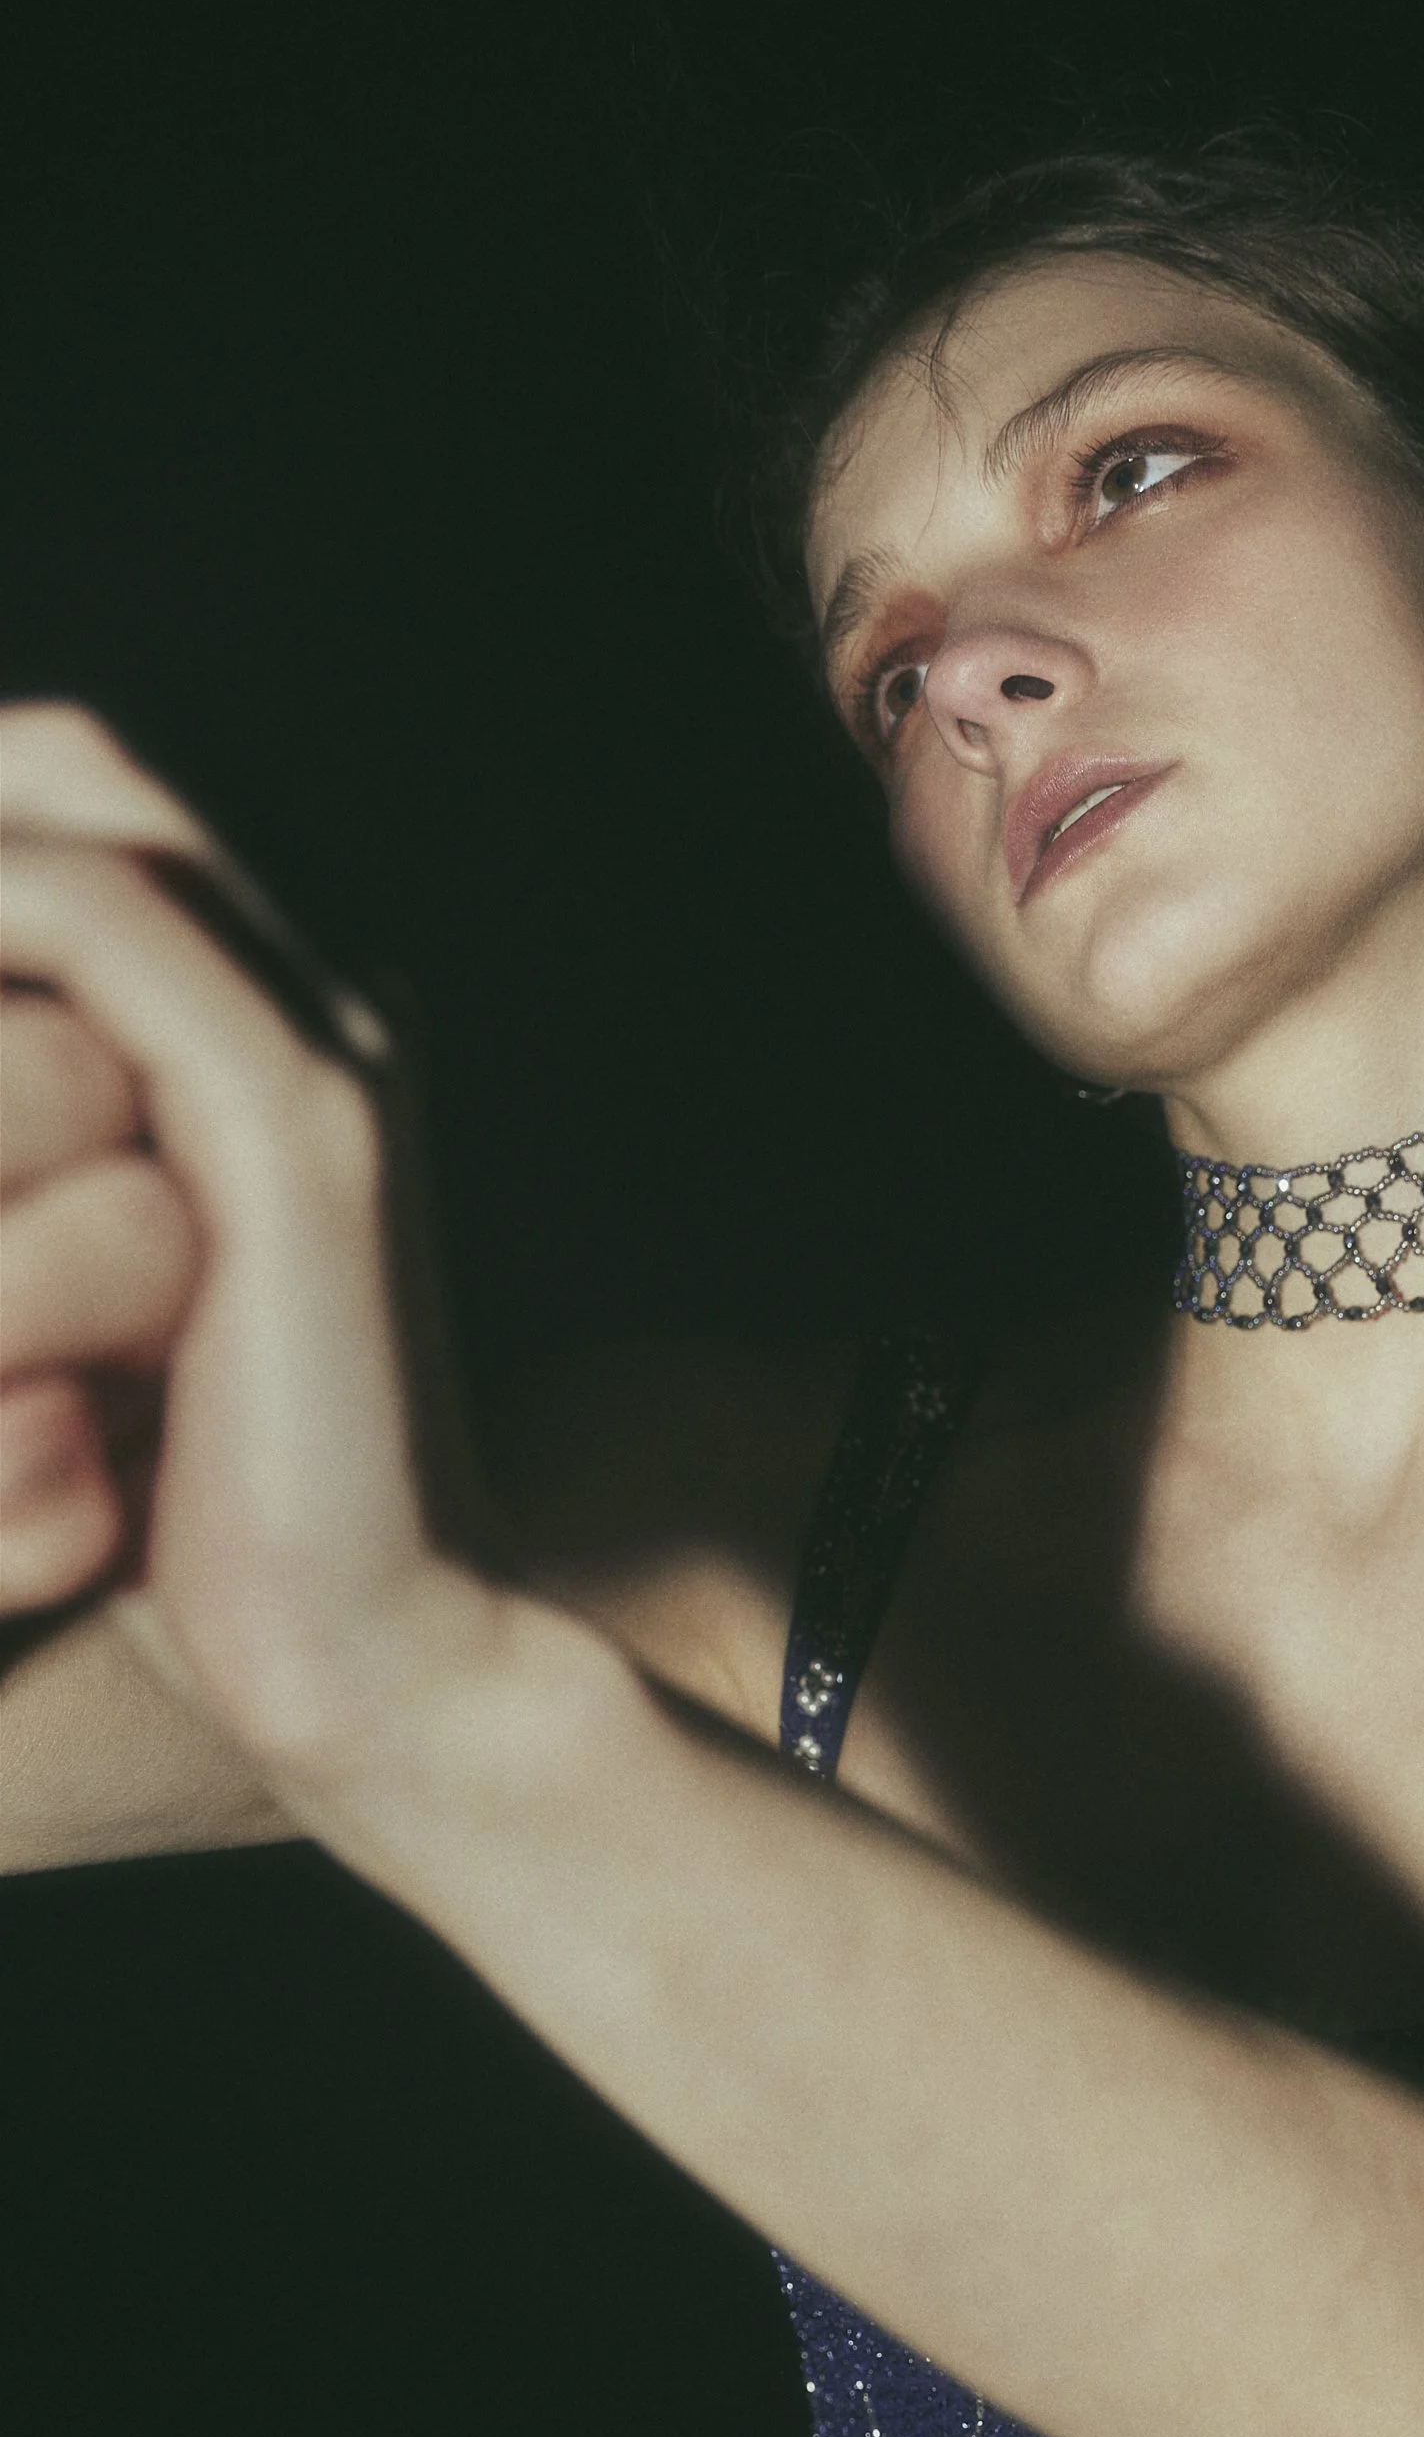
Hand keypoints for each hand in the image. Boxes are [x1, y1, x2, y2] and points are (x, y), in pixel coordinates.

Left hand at [0, 704, 501, 1775]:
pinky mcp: (294, 1129)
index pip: (91, 808)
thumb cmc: (195, 1529)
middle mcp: (318, 1013)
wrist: (375, 1663)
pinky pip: (98, 931)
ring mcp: (320, 1058)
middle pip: (89, 773)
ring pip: (82, 836)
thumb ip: (32, 1193)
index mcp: (274, 1043)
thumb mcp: (76, 1326)